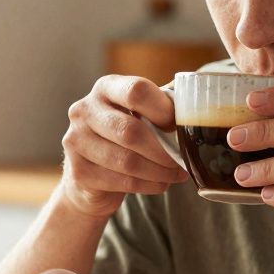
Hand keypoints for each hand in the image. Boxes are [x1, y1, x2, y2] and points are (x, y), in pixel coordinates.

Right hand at [58, 75, 189, 218]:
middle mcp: (84, 110)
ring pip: (128, 161)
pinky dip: (149, 185)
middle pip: (131, 131)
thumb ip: (162, 107)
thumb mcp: (140, 115)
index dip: (163, 111)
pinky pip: (123, 182)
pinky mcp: (79, 171)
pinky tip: (160, 183)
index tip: (178, 127)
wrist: (91, 175)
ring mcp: (76, 141)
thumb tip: (198, 109)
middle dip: (163, 150)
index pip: (136, 91)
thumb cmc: (124, 139)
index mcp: (105, 88)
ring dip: (159, 171)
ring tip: (175, 173)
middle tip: (182, 160)